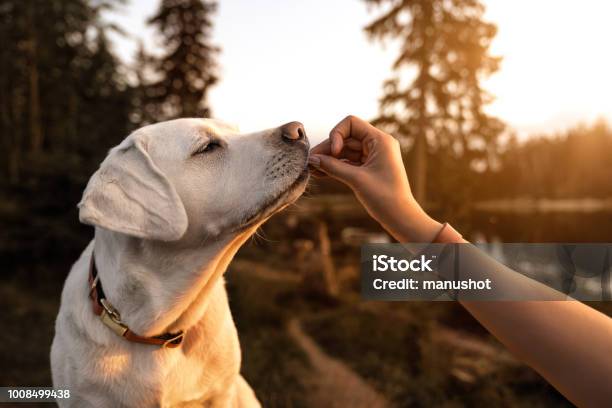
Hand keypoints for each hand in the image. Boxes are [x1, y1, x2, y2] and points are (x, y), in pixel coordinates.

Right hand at [309, 115, 440, 241]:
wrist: (400, 218)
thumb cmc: (384, 197)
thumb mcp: (356, 180)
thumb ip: (333, 167)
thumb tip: (312, 159)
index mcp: (380, 140)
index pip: (351, 123)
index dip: (337, 134)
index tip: (334, 153)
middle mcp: (377, 144)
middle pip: (345, 138)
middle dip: (328, 149)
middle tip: (310, 161)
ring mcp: (372, 156)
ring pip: (345, 151)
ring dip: (329, 159)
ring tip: (312, 169)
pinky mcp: (368, 168)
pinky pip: (348, 162)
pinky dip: (335, 167)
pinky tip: (320, 173)